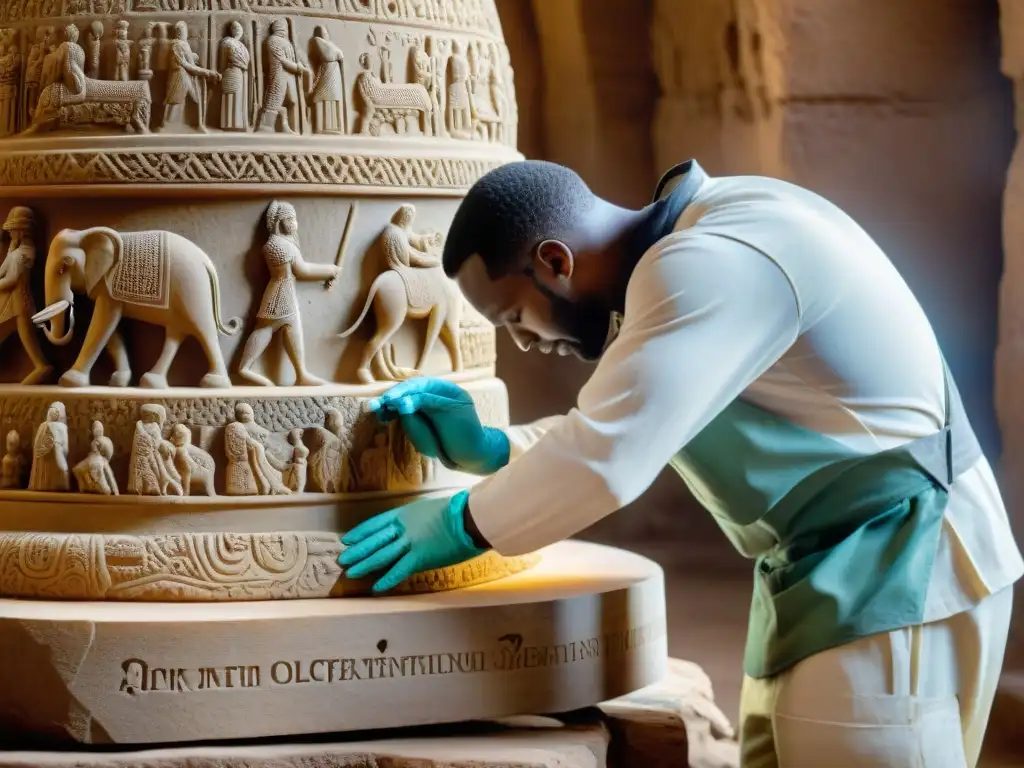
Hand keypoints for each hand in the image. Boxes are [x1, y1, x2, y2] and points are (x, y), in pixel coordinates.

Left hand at [339, 491, 484, 592]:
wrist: (469, 517)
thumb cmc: (458, 509)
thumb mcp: (431, 508)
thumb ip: (419, 519)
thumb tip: (417, 526)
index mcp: (405, 513)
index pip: (377, 523)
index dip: (361, 532)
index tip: (348, 539)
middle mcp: (403, 528)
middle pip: (375, 540)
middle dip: (358, 551)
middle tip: (342, 559)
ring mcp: (409, 544)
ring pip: (381, 555)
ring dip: (365, 565)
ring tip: (351, 572)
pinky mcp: (420, 558)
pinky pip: (399, 570)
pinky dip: (386, 579)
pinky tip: (376, 587)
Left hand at [366, 377, 509, 474]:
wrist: (471, 454)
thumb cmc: (445, 443)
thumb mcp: (421, 431)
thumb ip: (409, 418)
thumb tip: (396, 406)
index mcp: (432, 395)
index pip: (409, 390)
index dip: (392, 395)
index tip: (376, 406)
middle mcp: (442, 391)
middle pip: (415, 385)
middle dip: (395, 393)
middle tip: (380, 402)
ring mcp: (452, 394)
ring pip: (423, 389)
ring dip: (404, 395)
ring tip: (389, 402)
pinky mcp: (459, 402)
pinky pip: (436, 398)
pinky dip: (419, 400)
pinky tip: (405, 405)